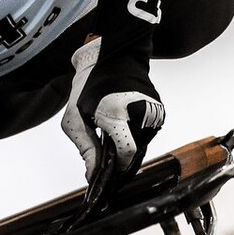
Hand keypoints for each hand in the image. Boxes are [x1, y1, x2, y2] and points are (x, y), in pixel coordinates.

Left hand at [60, 37, 164, 220]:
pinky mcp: (159, 109)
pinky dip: (136, 138)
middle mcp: (140, 112)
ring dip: (128, 150)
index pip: (127, 153)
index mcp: (116, 113)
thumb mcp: (74, 119)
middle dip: (120, 162)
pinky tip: (122, 131)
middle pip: (135, 153)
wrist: (110, 57)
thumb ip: (85, 149)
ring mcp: (152, 110)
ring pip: (143, 145)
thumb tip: (92, 176)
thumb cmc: (87, 86)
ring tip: (112, 141)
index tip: (108, 177)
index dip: (118, 169)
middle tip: (106, 164)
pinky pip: (148, 134)